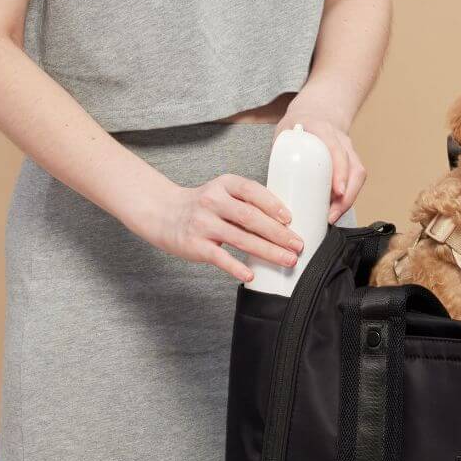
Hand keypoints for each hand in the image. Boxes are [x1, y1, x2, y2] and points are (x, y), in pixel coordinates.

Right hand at [134, 174, 303, 282]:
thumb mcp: (223, 193)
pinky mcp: (196, 245)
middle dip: (278, 233)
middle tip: (297, 244)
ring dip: (268, 251)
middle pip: (251, 218)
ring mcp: (203, 223)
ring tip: (287, 259)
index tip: (289, 219)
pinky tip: (251, 275)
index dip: (273, 205)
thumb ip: (247, 203)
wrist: (164, 214)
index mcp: (225, 185)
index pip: (252, 191)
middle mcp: (213, 201)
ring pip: (241, 239)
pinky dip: (237, 267)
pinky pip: (220, 258)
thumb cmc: (202, 206)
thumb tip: (284, 223)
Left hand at [277, 108, 365, 222]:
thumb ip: (279, 152)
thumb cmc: (298, 125)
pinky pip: (355, 180)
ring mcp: (349, 151)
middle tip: (332, 215)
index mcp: (322, 129)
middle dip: (347, 195)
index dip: (340, 171)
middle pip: (353, 168)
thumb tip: (270, 186)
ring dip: (348, 200)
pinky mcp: (351, 162)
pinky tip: (334, 210)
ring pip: (358, 176)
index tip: (338, 192)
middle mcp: (341, 139)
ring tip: (333, 217)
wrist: (316, 114)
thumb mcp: (285, 132)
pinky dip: (347, 197)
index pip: (336, 149)